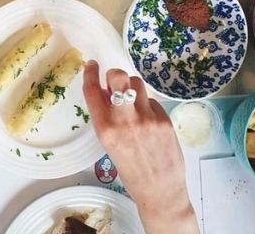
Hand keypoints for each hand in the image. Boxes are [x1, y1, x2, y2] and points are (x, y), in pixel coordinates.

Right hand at [82, 61, 197, 233]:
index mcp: (105, 129)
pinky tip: (148, 121)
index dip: (90, 73)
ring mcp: (147, 118)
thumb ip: (107, 118)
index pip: (92, 91)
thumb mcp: (109, 144)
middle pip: (119, 77)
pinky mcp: (164, 120)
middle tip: (115, 82)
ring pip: (137, 84)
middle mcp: (124, 120)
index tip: (91, 65)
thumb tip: (107, 93)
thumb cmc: (131, 171)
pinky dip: (147, 106)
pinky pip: (152, 101)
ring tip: (134, 103)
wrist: (159, 190)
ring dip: (132, 88)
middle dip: (115, 75)